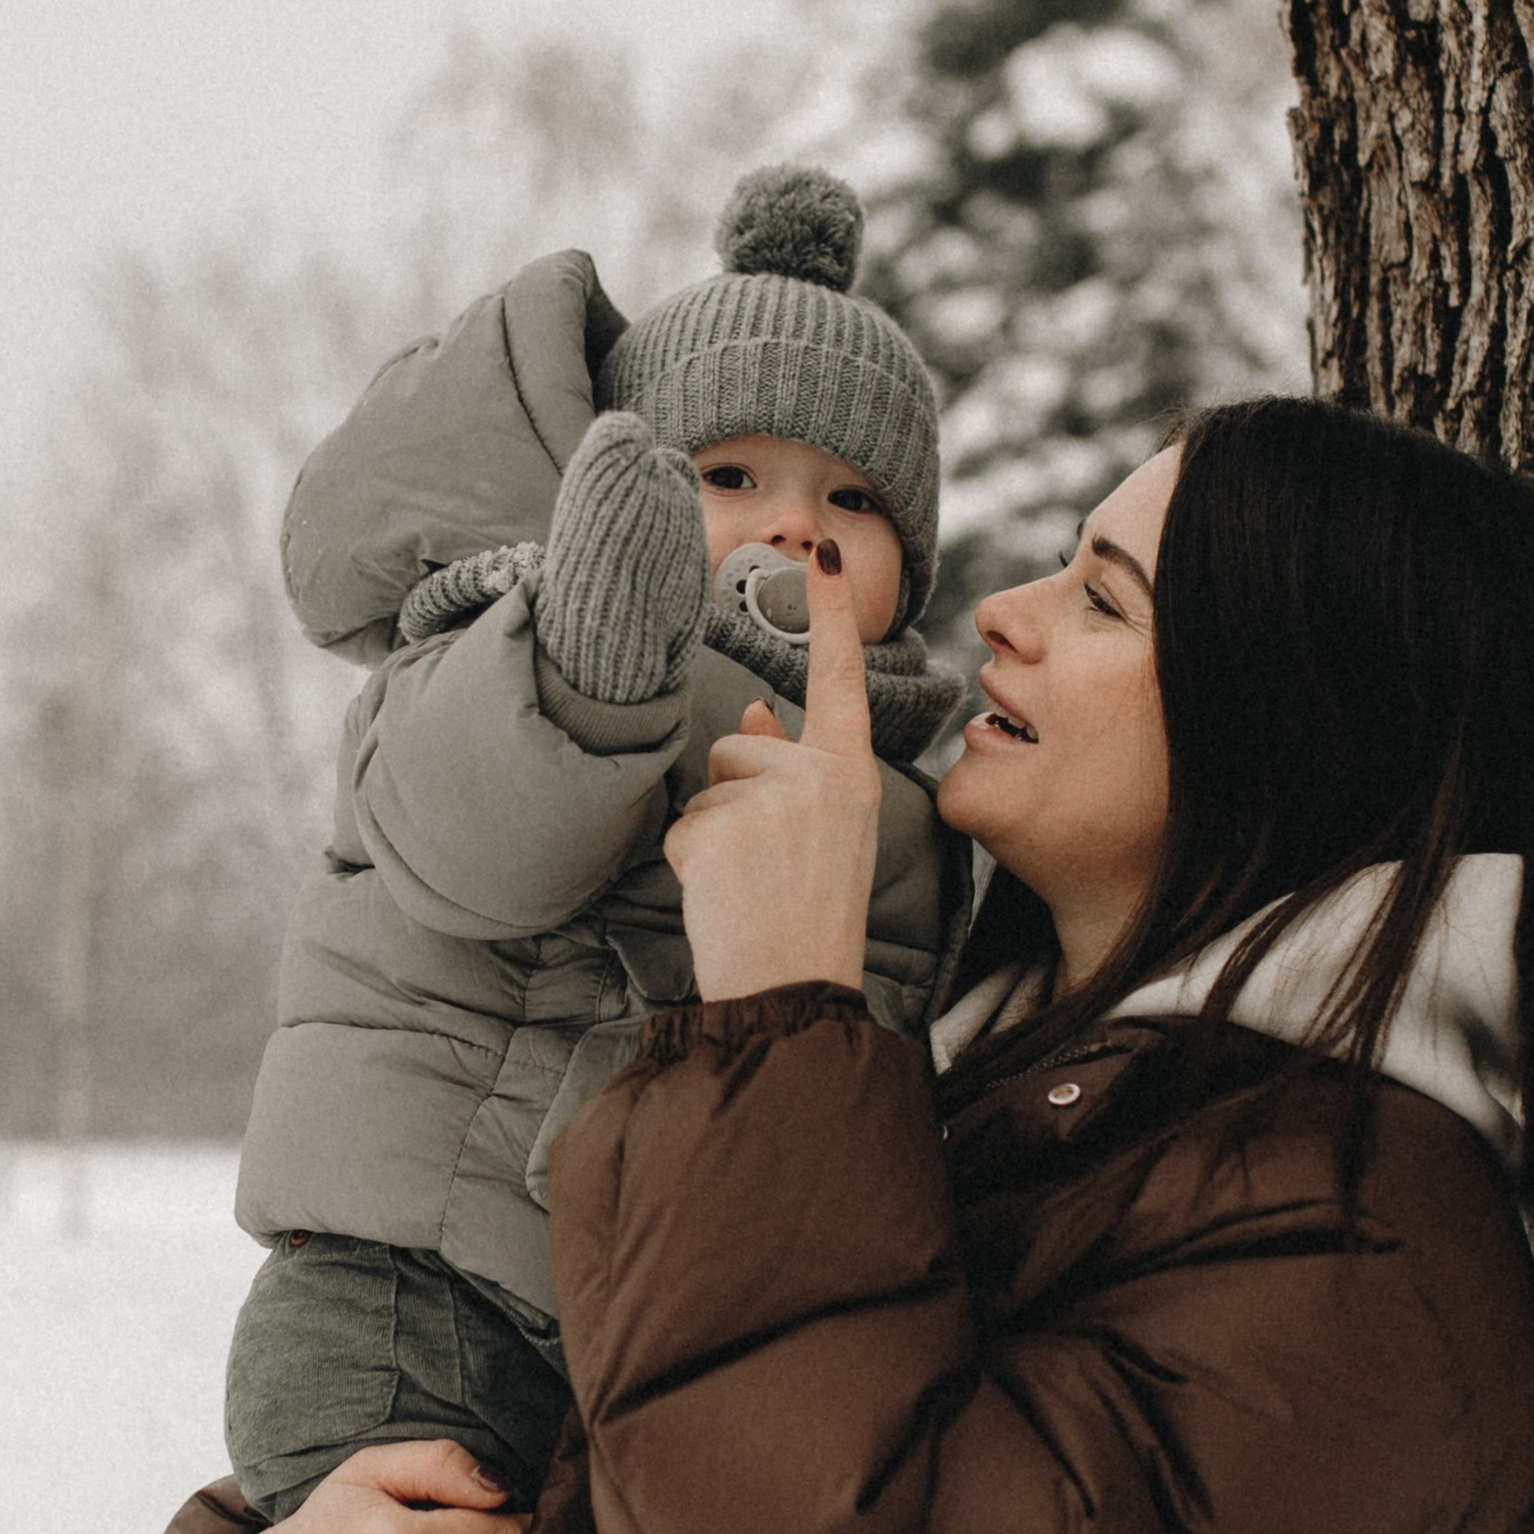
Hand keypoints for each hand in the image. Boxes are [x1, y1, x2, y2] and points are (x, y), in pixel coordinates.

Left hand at [663, 538, 881, 1001]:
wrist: (794, 986)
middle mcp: (821, 778)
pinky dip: (688, 862)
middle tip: (764, 865)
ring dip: (710, 832)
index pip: (838, 680)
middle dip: (731, 796)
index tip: (821, 547)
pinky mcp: (726, 828)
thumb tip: (751, 712)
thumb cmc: (807, 915)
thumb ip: (789, 769)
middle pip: (736, 746)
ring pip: (706, 784)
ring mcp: (775, 801)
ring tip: (746, 880)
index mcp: (852, 776)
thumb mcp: (821, 834)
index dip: (829, 613)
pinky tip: (723, 894)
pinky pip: (681, 825)